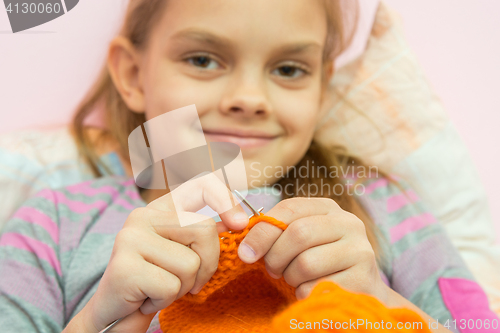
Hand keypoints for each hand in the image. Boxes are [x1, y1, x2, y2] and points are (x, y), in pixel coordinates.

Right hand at [75, 174, 248, 332]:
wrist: (115, 313)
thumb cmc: (155, 282)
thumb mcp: (183, 253)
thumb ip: (204, 235)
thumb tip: (238, 222)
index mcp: (160, 208)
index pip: (201, 185)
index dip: (226, 199)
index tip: (239, 224)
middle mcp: (142, 215)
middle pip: (205, 230)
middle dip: (206, 265)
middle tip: (186, 282)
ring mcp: (130, 238)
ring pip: (190, 263)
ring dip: (182, 287)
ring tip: (160, 289)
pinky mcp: (124, 266)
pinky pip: (171, 286)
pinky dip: (165, 301)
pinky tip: (146, 299)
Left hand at [237, 197, 388, 303]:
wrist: (359, 291)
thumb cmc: (319, 263)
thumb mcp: (299, 240)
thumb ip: (275, 231)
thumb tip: (243, 239)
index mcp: (328, 208)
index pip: (289, 208)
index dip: (262, 231)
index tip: (245, 253)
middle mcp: (349, 223)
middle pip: (298, 233)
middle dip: (275, 257)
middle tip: (272, 270)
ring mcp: (360, 250)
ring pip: (306, 263)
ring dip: (290, 277)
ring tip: (295, 279)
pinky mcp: (362, 279)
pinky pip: (316, 288)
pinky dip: (304, 294)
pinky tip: (310, 290)